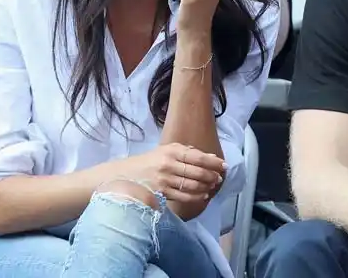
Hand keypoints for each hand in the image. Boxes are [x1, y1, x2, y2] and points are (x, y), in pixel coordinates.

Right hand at [109, 142, 225, 203]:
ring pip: (193, 185)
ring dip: (206, 186)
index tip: (224, 165)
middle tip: (219, 178)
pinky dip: (197, 197)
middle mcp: (169, 164)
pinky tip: (203, 195)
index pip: (198, 157)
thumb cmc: (149, 162)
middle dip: (212, 175)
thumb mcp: (165, 150)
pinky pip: (184, 196)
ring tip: (212, 186)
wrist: (124, 175)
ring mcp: (165, 180)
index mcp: (171, 151)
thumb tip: (209, 156)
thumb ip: (186, 152)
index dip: (213, 162)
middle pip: (198, 172)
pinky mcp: (161, 193)